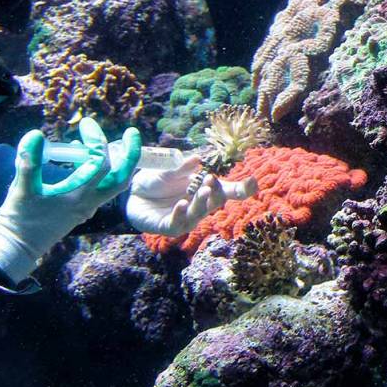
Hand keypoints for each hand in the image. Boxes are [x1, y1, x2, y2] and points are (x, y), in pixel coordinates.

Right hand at [0, 117, 141, 281]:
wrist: (18, 247)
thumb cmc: (19, 220)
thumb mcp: (21, 188)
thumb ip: (29, 161)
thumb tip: (35, 134)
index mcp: (78, 197)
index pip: (101, 165)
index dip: (97, 141)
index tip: (85, 124)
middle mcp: (89, 203)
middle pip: (121, 179)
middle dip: (130, 155)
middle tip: (131, 134)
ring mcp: (87, 208)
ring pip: (113, 185)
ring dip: (117, 163)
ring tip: (106, 142)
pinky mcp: (81, 210)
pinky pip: (100, 188)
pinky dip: (100, 171)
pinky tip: (82, 157)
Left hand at [125, 153, 256, 237]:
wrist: (132, 194)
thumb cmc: (156, 182)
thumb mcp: (169, 170)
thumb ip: (182, 167)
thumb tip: (197, 159)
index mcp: (204, 190)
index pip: (227, 191)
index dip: (242, 189)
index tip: (253, 181)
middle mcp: (198, 206)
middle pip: (215, 202)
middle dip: (216, 192)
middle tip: (211, 180)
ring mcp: (185, 219)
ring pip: (199, 214)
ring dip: (201, 202)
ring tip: (202, 190)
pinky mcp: (169, 227)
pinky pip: (178, 223)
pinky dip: (181, 214)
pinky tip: (182, 204)